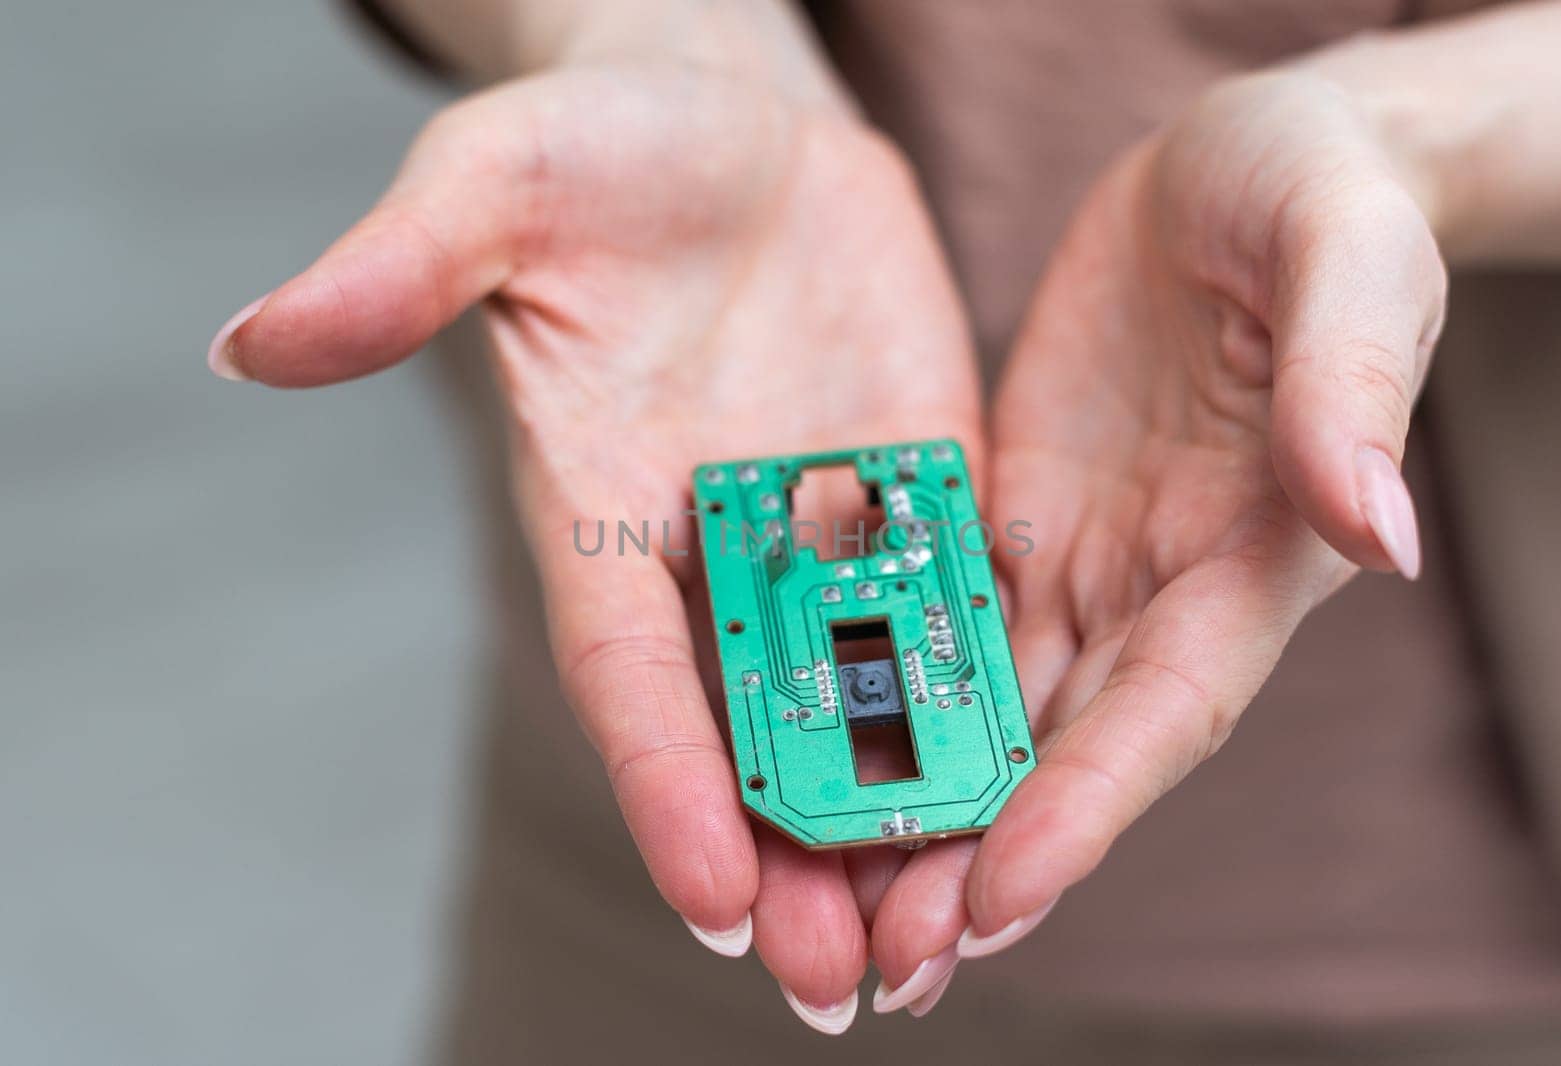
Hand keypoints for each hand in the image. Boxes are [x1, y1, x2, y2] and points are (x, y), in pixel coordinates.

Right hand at [208, 60, 979, 1025]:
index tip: (715, 898)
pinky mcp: (920, 482)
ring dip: (896, 816)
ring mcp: (825, 524)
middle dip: (788, 858)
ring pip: (859, 695)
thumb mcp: (493, 187)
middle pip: (748, 727)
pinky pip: (959, 598)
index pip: (629, 674)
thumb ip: (397, 272)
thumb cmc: (595, 147)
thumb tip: (248, 342)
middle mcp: (713, 548)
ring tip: (943, 933)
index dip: (666, 785)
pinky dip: (986, 694)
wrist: (733, 120)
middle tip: (832, 986)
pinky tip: (1036, 783)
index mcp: (602, 512)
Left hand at [866, 70, 1445, 984]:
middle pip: (1068, 752)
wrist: (1239, 161)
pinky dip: (888, 696)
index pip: (1166, 709)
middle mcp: (1161, 585)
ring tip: (837, 904)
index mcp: (1255, 555)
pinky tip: (820, 753)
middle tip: (890, 964)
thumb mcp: (1348, 260)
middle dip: (983, 861)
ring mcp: (1082, 557)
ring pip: (993, 711)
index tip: (1000, 896)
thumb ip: (1351, 392)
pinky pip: (941, 619)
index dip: (1087, 810)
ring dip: (923, 812)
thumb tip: (1381, 535)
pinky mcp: (1015, 515)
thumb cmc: (1319, 197)